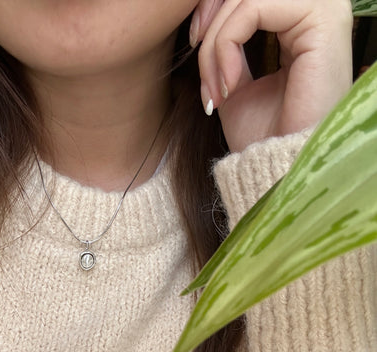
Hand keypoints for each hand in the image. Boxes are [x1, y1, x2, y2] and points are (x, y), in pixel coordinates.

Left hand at [189, 0, 353, 151]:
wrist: (280, 169)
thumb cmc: (263, 134)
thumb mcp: (235, 81)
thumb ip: (226, 44)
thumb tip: (203, 21)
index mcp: (299, 18)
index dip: (212, 11)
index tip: (194, 48)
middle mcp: (316, 6)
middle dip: (210, 29)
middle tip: (205, 81)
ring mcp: (324, 8)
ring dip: (216, 43)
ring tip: (216, 89)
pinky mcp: (323, 19)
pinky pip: (254, 8)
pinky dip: (227, 44)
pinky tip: (229, 85)